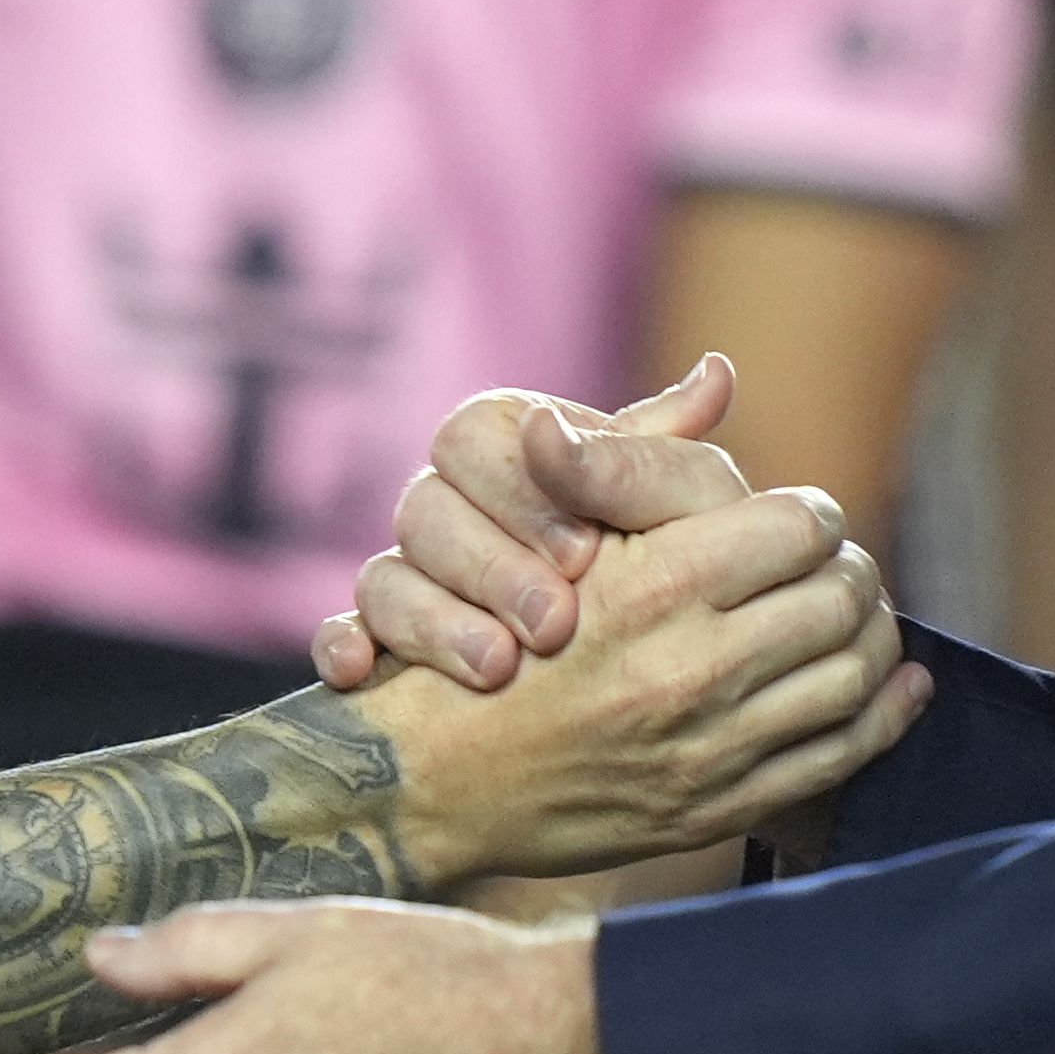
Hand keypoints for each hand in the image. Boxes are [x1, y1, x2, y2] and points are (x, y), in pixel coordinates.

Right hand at [317, 355, 740, 691]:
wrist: (657, 679)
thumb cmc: (671, 570)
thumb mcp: (682, 513)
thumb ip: (669, 457)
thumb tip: (715, 374)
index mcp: (506, 445)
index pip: (472, 437)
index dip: (521, 494)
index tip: (586, 555)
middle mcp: (450, 504)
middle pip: (424, 507)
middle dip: (489, 566)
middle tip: (556, 623)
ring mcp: (412, 574)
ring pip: (384, 574)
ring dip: (433, 619)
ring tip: (498, 667)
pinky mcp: (383, 642)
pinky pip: (338, 631)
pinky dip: (341, 646)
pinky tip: (359, 672)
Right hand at [356, 450, 925, 882]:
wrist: (440, 777)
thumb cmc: (490, 633)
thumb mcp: (553, 530)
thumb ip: (641, 460)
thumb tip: (719, 373)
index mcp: (657, 585)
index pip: (799, 525)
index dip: (812, 512)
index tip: (804, 517)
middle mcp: (692, 667)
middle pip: (841, 597)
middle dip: (852, 571)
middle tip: (843, 564)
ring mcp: (710, 745)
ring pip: (854, 675)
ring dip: (876, 636)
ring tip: (862, 617)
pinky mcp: (721, 806)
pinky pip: (839, 756)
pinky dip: (885, 716)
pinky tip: (896, 688)